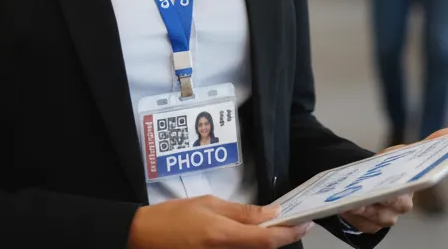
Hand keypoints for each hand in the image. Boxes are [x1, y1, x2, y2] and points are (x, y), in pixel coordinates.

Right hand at [127, 197, 308, 248]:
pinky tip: (255, 234)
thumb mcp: (209, 204)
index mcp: (223, 236)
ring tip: (277, 225)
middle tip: (294, 221)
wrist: (142, 237)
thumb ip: (242, 212)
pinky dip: (252, 246)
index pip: (267, 240)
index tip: (305, 223)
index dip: (290, 233)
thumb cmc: (173, 216)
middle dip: (282, 236)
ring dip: (268, 241)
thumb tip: (271, 212)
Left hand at [338, 127, 447, 232]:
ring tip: (354, 202)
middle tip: (376, 194)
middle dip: (388, 199)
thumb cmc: (387, 167)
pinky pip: (366, 226)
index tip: (408, 183)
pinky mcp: (371, 226)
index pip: (423, 183)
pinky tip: (349, 208)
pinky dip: (356, 217)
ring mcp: (388, 217)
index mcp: (413, 184)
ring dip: (368, 209)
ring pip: (382, 218)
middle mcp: (404, 203)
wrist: (362, 183)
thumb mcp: (401, 151)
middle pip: (401, 205)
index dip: (420, 182)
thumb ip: (430, 141)